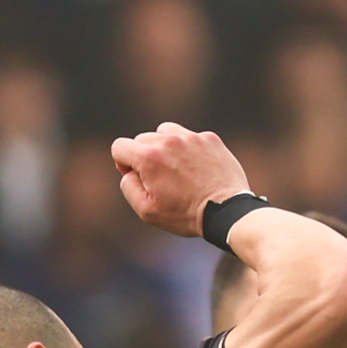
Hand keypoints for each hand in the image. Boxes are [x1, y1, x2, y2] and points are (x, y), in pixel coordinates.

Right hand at [110, 123, 250, 240]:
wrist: (226, 211)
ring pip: (165, 132)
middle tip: (162, 180)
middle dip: (146, 157)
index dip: (123, 163)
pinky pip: (189, 137)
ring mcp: (191, 137)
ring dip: (165, 147)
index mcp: (149, 157)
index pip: (120, 147)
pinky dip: (188, 149)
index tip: (139, 177)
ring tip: (177, 170)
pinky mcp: (209, 139)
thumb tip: (128, 171)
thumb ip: (128, 186)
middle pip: (142, 140)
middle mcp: (168, 140)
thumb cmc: (185, 214)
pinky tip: (197, 169)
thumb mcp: (147, 211)